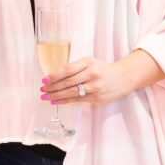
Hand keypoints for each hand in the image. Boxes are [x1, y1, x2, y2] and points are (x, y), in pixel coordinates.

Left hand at [40, 50, 164, 106]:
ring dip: (56, 95)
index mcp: (89, 62)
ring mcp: (95, 87)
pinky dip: (64, 101)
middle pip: (68, 82)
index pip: (68, 69)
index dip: (55, 75)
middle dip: (52, 87)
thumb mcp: (90, 62)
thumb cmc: (102, 69)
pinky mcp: (97, 98)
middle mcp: (92, 74)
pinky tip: (55, 101)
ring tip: (46, 97)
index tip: (45, 79)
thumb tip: (54, 76)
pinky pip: (77, 100)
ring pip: (71, 92)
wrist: (122, 78)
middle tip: (42, 89)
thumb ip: (75, 68)